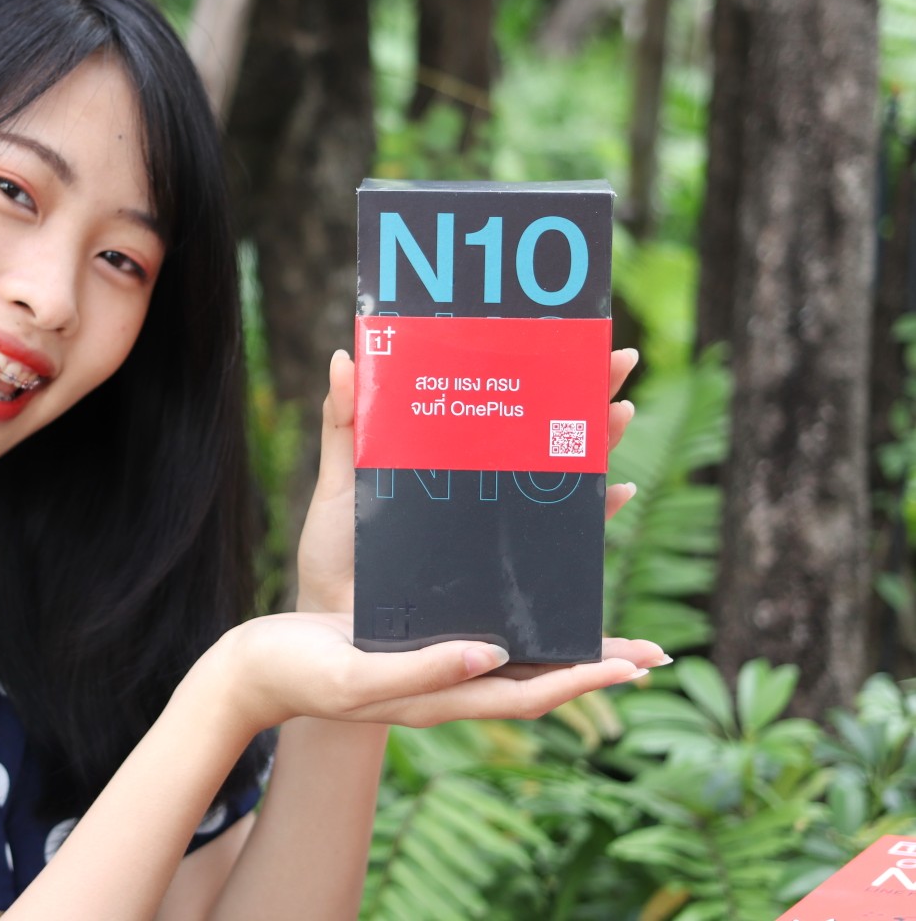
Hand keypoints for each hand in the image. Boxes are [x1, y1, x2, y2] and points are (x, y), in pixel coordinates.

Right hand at [205, 612, 660, 736]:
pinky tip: (522, 596)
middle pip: (538, 680)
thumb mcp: (358, 670)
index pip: (530, 695)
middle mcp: (447, 683)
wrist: (253, 671)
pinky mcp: (414, 641)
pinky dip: (517, 620)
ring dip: (563, 644)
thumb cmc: (298, 671)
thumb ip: (422, 669)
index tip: (634, 663)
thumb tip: (493, 656)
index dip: (584, 680)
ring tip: (605, 624)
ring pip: (515, 659)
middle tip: (650, 650)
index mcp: (440, 697)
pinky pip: (482, 633)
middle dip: (594, 666)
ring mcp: (432, 664)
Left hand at [293, 347, 643, 615]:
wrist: (336, 624)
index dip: (538, 371)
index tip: (568, 333)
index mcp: (451, 464)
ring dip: (602, 445)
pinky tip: (618, 491)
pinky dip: (596, 519)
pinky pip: (566, 546)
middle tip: (617, 359)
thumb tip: (347, 356)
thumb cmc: (338, 557)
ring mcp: (501, 533)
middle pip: (548, 435)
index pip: (504, 408)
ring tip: (620, 411)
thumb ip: (344, 425)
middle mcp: (486, 494)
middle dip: (587, 396)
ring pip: (567, 481)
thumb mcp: (342, 486)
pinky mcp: (507, 576)